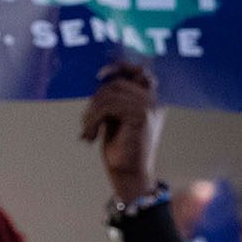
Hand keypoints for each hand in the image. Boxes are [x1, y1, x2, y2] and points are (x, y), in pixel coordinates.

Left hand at [80, 63, 163, 202]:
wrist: (129, 174)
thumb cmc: (120, 147)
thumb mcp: (115, 117)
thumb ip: (114, 98)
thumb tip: (102, 77)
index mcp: (151, 99)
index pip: (139, 71)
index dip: (119, 67)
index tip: (99, 75)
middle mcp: (154, 99)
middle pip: (115, 83)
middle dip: (95, 101)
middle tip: (87, 122)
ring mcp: (150, 106)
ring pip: (108, 95)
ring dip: (91, 114)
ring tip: (88, 131)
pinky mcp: (141, 115)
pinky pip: (108, 106)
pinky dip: (93, 120)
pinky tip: (91, 136)